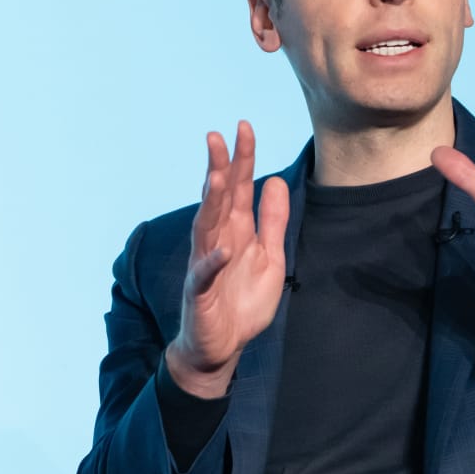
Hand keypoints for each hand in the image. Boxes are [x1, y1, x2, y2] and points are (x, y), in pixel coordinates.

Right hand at [164, 121, 290, 398]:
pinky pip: (205, 274)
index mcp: (236, 231)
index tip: (244, 127)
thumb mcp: (270, 258)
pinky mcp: (200, 292)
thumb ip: (272, 221)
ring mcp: (205, 264)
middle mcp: (217, 241)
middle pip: (217, 199)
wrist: (223, 346)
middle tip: (217, 136)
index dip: (242, 159)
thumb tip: (274, 181)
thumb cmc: (242, 301)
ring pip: (206, 227)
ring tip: (215, 177)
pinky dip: (213, 261)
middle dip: (218, 168)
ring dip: (210, 203)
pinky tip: (222, 249)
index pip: (238, 188)